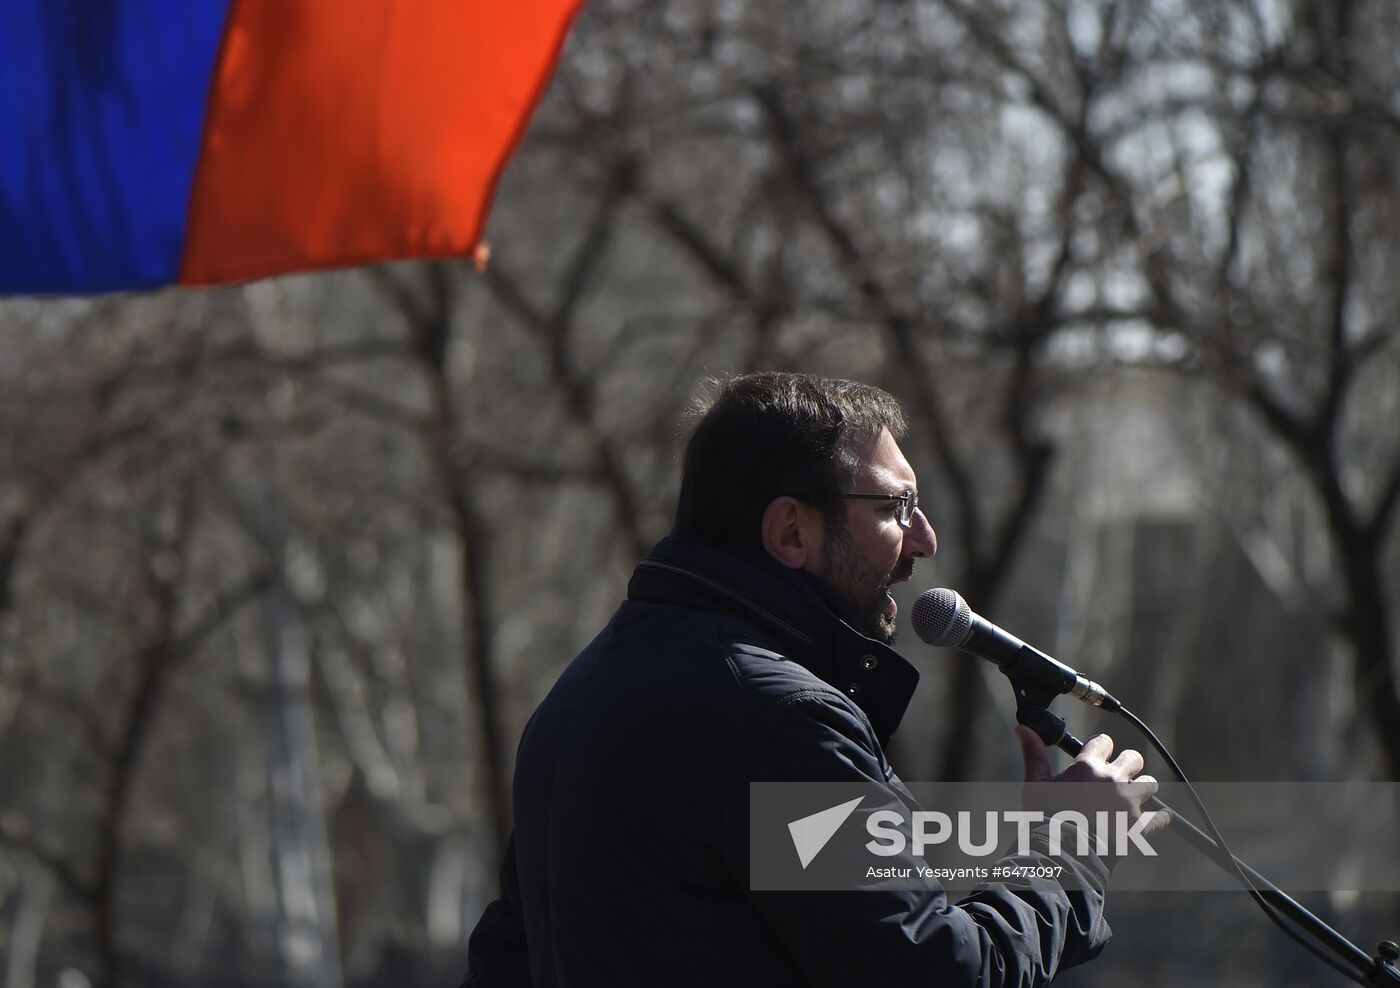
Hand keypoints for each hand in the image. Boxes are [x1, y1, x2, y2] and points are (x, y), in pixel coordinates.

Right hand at [1015, 727, 1168, 834]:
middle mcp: (1112, 779)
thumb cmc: (1046, 818)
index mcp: (1088, 766)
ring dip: (1142, 788)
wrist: (1064, 853)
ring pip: (1149, 784)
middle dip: (1128, 765)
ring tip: (1131, 798)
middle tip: (1118, 776)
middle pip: (1134, 758)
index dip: (1101, 747)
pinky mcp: (1139, 825)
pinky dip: (1159, 818)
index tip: (1098, 755)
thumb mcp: (1035, 785)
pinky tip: (1155, 819)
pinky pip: (1161, 817)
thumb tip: (1022, 728)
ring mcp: (1128, 802)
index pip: (1103, 741)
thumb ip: (1033, 755)